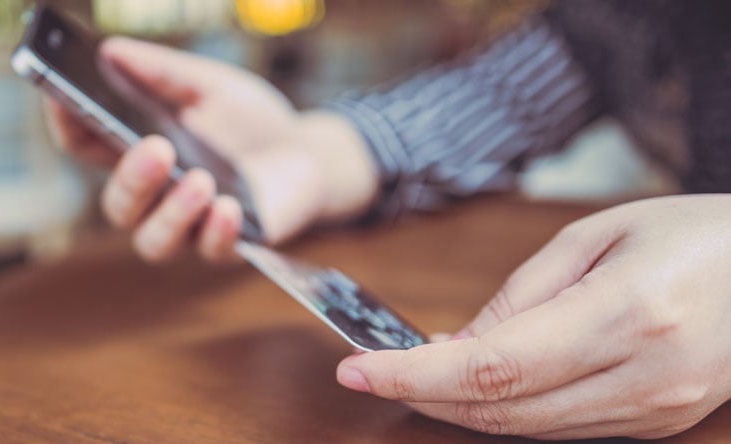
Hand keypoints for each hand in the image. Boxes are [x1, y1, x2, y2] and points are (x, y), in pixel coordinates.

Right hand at [46, 37, 376, 260]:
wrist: (309, 153)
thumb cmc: (251, 121)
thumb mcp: (211, 86)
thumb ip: (166, 73)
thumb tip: (112, 51)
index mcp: (141, 152)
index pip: (88, 146)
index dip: (69, 126)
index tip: (64, 100)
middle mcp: (158, 197)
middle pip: (119, 205)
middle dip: (132, 180)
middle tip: (157, 149)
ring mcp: (192, 225)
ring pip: (154, 241)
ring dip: (171, 214)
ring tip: (200, 180)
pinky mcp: (231, 244)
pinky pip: (212, 251)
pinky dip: (217, 232)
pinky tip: (230, 207)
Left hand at [336, 195, 730, 439]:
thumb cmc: (694, 233)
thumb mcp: (599, 236)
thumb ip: (523, 295)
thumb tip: (457, 345)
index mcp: (627, 314)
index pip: (494, 367)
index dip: (415, 375)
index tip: (358, 367)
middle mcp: (642, 378)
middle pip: (502, 410)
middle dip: (424, 396)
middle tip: (373, 370)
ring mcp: (653, 412)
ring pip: (526, 430)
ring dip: (459, 406)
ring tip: (414, 372)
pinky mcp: (656, 424)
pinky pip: (559, 429)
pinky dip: (505, 411)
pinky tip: (476, 383)